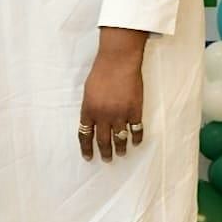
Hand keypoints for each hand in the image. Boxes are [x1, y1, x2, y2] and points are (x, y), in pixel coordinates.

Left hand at [78, 29, 146, 163]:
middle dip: (104, 153)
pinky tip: (135, 143)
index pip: (85, 135)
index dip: (86, 148)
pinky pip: (136, 130)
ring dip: (120, 149)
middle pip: (103, 140)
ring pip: (119, 139)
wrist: (118, 61)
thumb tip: (92, 121)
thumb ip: (90, 107)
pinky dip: (136, 138)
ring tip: (121, 154)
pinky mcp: (134, 111)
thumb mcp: (88, 90)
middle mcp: (102, 116)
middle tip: (106, 160)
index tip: (88, 157)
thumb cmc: (101, 71)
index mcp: (88, 110)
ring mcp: (119, 115)